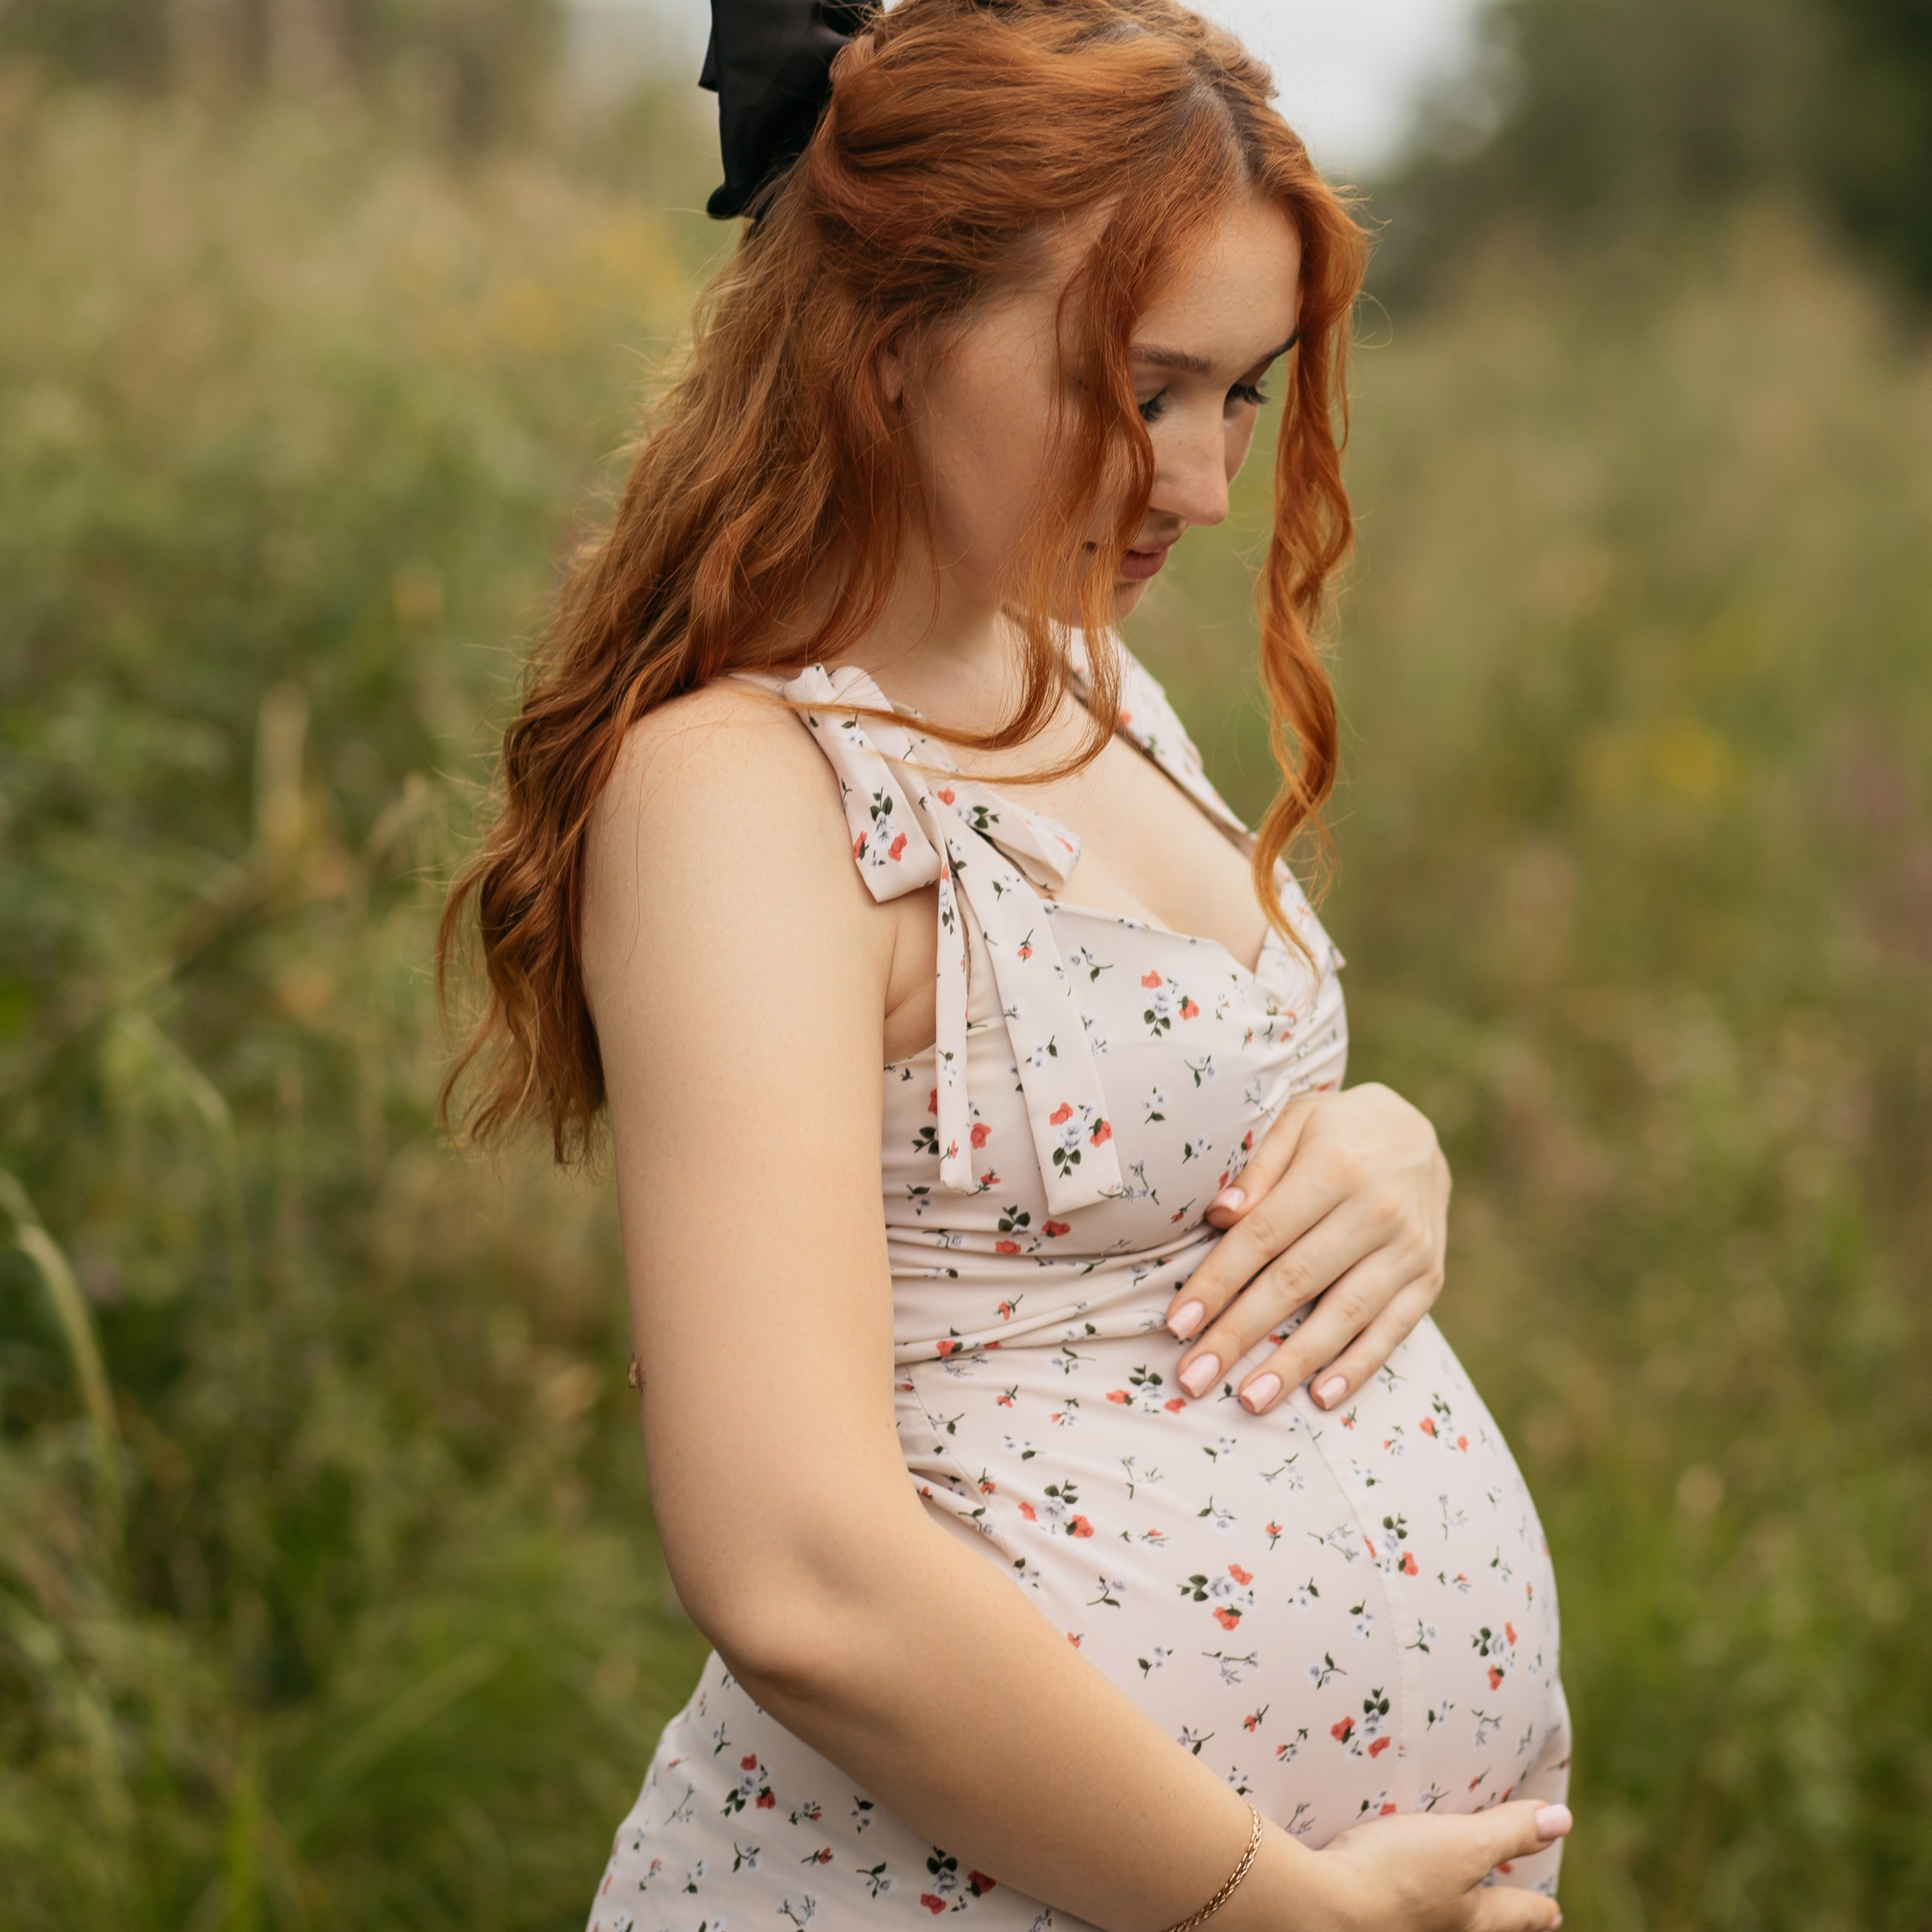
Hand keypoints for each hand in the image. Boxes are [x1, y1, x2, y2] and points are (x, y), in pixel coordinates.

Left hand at [1163, 1083, 1449, 1414]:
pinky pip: (1393, 1330)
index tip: (1178, 1324)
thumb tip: (1221, 1215)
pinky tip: (1320, 1397)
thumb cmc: (1337, 1130)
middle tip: (1195, 1377)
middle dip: (1240, 1334)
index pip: (1264, 1235)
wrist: (1421, 1130)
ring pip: (1344, 1314)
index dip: (1218, 1282)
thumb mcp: (1296, 1121)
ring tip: (1250, 1400)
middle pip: (1296, 1282)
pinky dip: (1357, 1367)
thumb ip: (1258, 1166)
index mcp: (1334, 1166)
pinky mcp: (1431, 1277)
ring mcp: (1410, 1248)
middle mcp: (1377, 1209)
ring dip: (1294, 1362)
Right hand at [1297, 1799, 1570, 1931]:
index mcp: (1472, 1920)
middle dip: (1501, 1922)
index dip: (1538, 1909)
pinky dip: (1412, 1910)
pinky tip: (1397, 1899)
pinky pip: (1401, 1915)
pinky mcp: (1367, 1918)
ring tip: (1458, 1910)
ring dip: (1456, 1916)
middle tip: (1519, 1919)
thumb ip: (1508, 1832)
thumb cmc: (1396, 1876)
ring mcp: (1404, 1929)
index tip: (1554, 1911)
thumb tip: (1563, 1821)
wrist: (1318, 1907)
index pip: (1517, 1913)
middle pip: (1481, 1929)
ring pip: (1442, 1925)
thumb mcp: (1461, 1845)